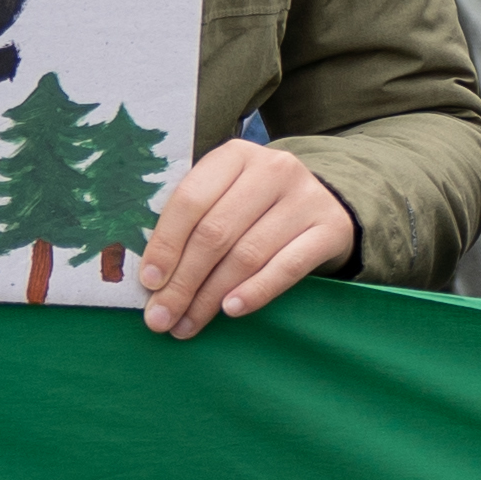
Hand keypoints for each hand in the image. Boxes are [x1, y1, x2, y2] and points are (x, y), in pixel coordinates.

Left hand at [141, 141, 355, 336]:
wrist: (322, 204)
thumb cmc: (255, 207)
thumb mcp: (223, 196)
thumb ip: (190, 223)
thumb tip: (152, 278)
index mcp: (235, 155)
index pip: (190, 200)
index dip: (165, 245)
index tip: (149, 283)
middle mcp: (274, 168)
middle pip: (216, 232)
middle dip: (183, 281)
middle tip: (162, 317)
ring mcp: (307, 197)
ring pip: (247, 254)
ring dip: (211, 296)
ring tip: (188, 324)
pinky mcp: (332, 228)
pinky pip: (288, 267)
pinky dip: (256, 291)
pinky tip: (231, 310)